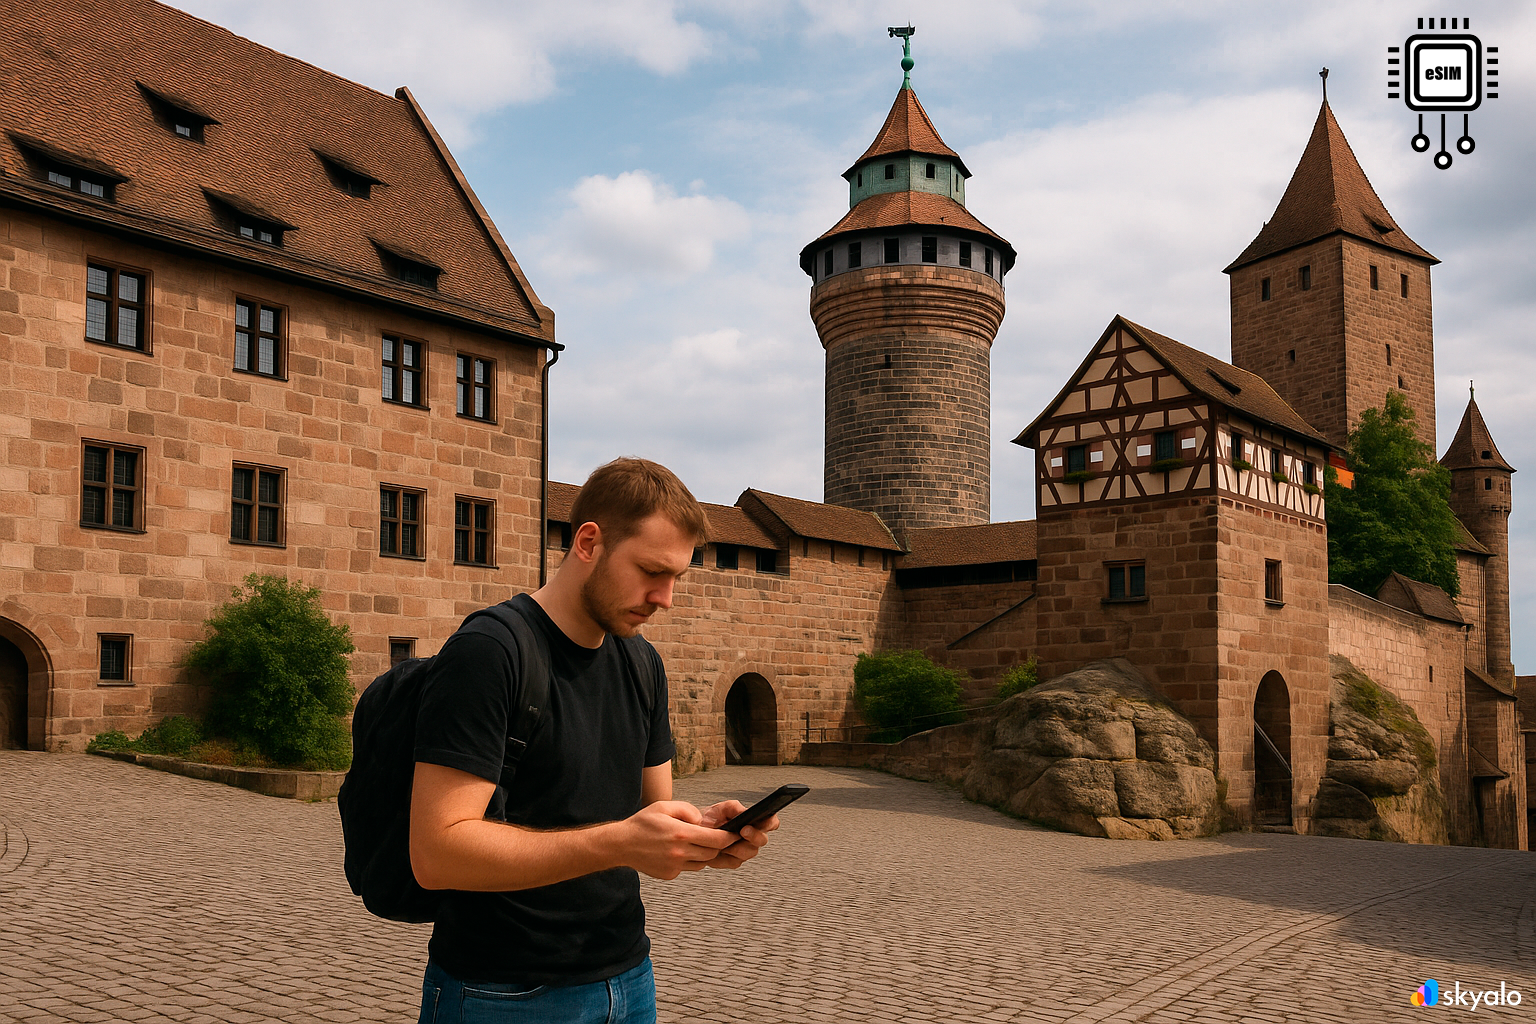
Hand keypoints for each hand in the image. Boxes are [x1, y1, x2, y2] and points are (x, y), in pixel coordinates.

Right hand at [617, 801, 738, 879]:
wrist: (621, 844)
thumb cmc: (642, 823)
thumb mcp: (665, 806)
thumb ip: (687, 810)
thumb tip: (702, 821)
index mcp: (681, 833)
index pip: (715, 839)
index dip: (728, 837)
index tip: (734, 834)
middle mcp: (679, 852)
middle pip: (712, 853)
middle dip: (718, 845)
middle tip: (718, 838)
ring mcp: (674, 866)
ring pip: (702, 863)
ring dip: (704, 854)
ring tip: (695, 843)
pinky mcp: (670, 874)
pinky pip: (688, 868)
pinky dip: (689, 860)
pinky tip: (678, 851)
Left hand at [698, 800, 778, 869]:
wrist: (699, 829)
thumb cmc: (714, 817)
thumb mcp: (723, 808)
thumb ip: (735, 808)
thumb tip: (744, 812)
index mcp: (755, 822)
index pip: (771, 822)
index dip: (771, 822)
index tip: (763, 821)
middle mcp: (753, 837)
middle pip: (762, 840)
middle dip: (754, 836)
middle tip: (743, 831)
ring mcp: (745, 850)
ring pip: (749, 852)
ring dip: (737, 847)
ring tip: (726, 841)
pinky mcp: (734, 861)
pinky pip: (734, 861)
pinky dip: (725, 856)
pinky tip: (719, 849)